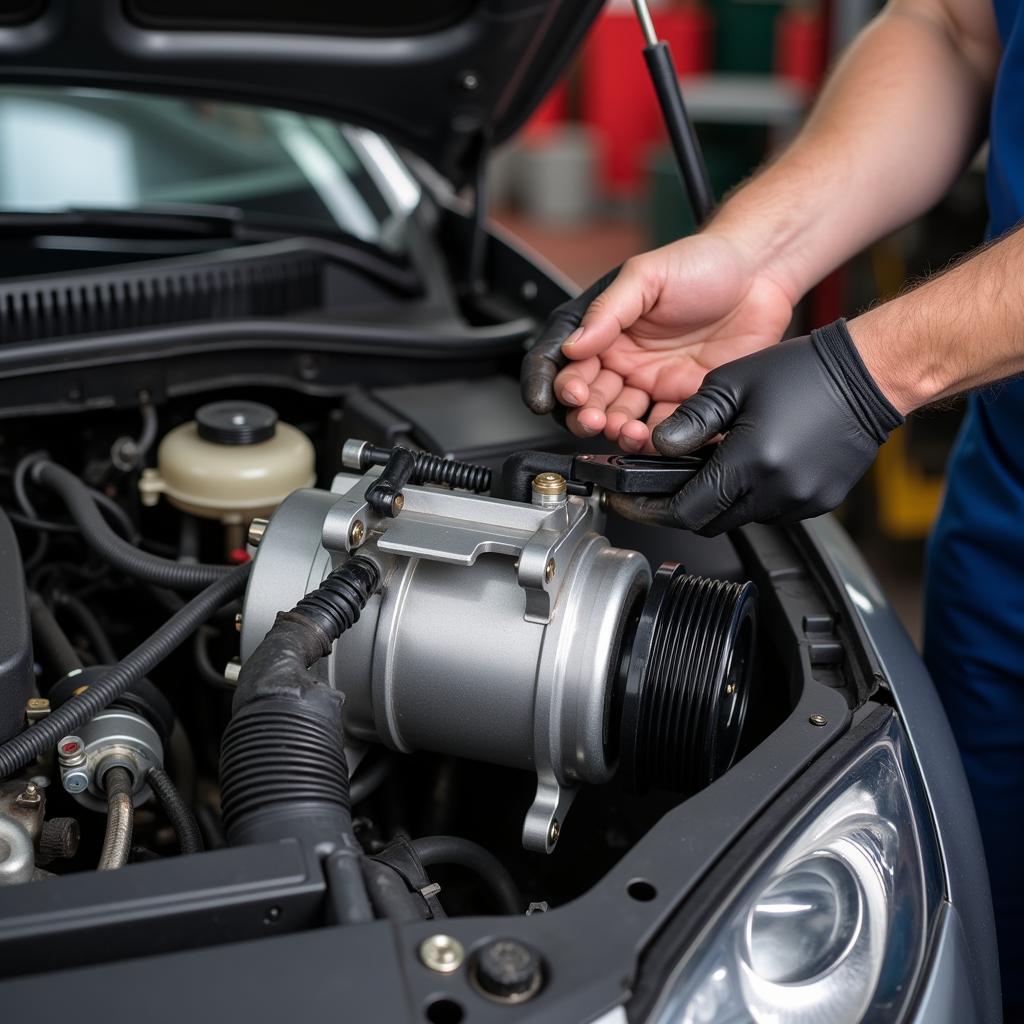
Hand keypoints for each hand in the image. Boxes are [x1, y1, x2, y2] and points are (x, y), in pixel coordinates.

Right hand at [520, 233, 795, 450]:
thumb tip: (573, 345)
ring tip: (624, 429)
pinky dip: (655, 440)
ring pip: (621, 420)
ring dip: (616, 430)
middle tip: (592, 416)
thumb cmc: (703, 262)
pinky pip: (664, 429)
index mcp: (603, 329)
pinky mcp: (685, 400)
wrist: (761, 272)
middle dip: (584, 413)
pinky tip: (654, 436)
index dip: (551, 382)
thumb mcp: (646, 275)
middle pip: (588, 400)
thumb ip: (607, 311)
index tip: (558, 396)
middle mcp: (622, 360)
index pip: (561, 362)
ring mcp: (653, 383)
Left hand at [608, 320, 903, 534]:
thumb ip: (690, 419)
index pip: (685, 510)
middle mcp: (777, 491)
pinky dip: (750, 496)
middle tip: (660, 485)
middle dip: (680, 507)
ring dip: (718, 500)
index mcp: (751, 463)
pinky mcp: (818, 502)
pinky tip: (752, 465)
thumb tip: (655, 445)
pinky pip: (770, 511)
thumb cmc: (805, 372)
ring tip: (713, 465)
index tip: (629, 500)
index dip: (650, 509)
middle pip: (709, 522)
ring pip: (739, 518)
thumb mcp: (733, 384)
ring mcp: (801, 502)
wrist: (870, 376)